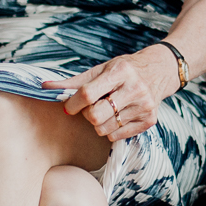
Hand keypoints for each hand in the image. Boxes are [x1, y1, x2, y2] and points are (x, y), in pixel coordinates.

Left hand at [49, 47, 177, 143]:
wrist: (159, 70)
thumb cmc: (125, 69)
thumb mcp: (102, 69)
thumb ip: (74, 81)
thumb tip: (45, 87)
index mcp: (120, 72)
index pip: (88, 94)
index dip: (73, 103)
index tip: (69, 106)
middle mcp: (135, 89)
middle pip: (96, 116)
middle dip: (87, 114)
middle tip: (90, 107)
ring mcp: (144, 106)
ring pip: (104, 129)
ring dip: (98, 123)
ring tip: (106, 110)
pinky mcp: (149, 121)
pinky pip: (116, 136)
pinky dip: (111, 129)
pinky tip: (118, 116)